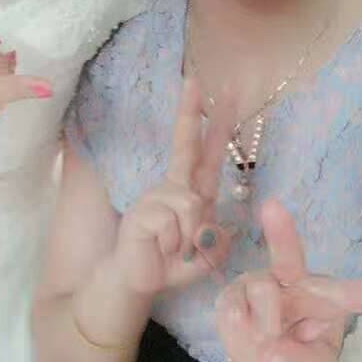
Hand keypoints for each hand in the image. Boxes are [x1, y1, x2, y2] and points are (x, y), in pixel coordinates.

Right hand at [108, 77, 232, 297]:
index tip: (222, 96)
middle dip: (191, 113)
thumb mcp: (208, 256)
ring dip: (191, 236)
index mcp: (192, 194)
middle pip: (186, 146)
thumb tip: (213, 223)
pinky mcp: (143, 212)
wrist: (139, 282)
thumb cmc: (171, 266)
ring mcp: (156, 197)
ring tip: (178, 251)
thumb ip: (219, 240)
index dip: (215, 128)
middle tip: (194, 80)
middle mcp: (174, 188)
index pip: (206, 156)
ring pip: (192, 205)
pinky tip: (162, 249)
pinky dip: (175, 243)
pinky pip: (174, 221)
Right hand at [216, 199, 361, 361]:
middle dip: (281, 231)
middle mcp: (289, 281)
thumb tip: (274, 351)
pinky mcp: (229, 299)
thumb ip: (299, 352)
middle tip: (272, 205)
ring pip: (263, 293)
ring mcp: (256, 285)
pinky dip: (248, 336)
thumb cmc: (300, 360)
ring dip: (269, 326)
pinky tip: (253, 339)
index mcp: (321, 294)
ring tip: (272, 343)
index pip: (347, 294)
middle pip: (288, 256)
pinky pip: (238, 314)